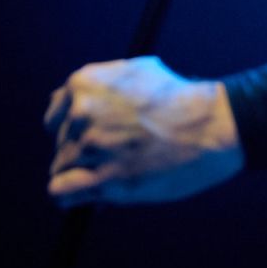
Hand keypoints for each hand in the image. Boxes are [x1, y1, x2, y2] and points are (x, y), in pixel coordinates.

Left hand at [44, 55, 239, 205]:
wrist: (212, 125)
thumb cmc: (181, 100)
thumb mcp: (137, 72)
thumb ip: (99, 84)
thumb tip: (72, 101)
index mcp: (83, 83)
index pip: (54, 117)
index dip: (74, 130)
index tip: (94, 138)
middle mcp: (81, 112)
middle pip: (61, 144)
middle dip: (84, 153)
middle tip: (115, 157)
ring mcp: (90, 146)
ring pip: (63, 168)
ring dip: (84, 175)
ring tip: (114, 174)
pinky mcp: (104, 179)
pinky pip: (62, 191)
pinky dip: (70, 196)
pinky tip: (87, 196)